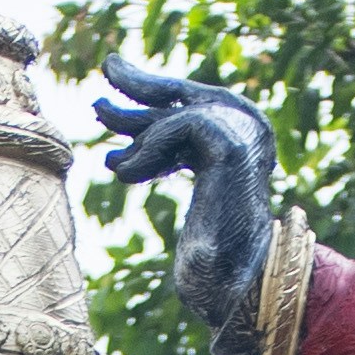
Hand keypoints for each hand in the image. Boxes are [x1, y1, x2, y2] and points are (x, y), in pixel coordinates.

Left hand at [91, 61, 279, 345]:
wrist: (233, 287)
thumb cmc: (206, 261)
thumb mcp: (171, 192)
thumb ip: (159, 159)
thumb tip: (113, 141)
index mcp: (240, 140)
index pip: (189, 104)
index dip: (149, 90)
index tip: (111, 76)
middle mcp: (249, 130)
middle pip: (185, 95)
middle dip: (140, 84)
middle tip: (105, 68)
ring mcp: (244, 135)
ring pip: (178, 110)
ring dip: (137, 132)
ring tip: (112, 164)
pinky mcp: (231, 146)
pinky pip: (181, 125)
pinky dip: (150, 146)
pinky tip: (126, 172)